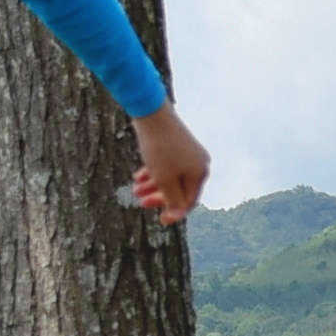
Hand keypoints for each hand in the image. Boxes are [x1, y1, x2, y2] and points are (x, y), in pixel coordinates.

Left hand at [124, 109, 211, 226]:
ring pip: (170, 176)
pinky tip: (138, 176)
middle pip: (179, 189)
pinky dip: (153, 172)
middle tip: (141, 202)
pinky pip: (167, 164)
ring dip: (153, 185)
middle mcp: (198, 163)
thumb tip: (177, 216)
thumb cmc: (160, 149)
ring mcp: (188, 153)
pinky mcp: (177, 144)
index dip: (174, 212)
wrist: (152, 114)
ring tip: (135, 189)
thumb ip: (172, 200)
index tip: (159, 220)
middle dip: (159, 197)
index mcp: (200, 173)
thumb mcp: (164, 180)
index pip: (189, 201)